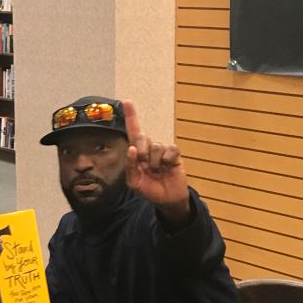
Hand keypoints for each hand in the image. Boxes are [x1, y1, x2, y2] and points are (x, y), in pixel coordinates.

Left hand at [123, 100, 189, 214]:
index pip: (133, 132)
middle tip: (145, 166)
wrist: (167, 200)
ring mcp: (162, 150)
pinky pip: (169, 150)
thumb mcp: (134, 182)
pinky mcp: (174, 154)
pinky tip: (168, 168)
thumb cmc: (149, 189)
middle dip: (141, 153)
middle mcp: (149, 148)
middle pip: (141, 137)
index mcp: (137, 153)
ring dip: (155, 163)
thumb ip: (129, 166)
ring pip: (155, 147)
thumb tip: (131, 149)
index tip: (127, 102)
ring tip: (158, 172)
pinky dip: (167, 161)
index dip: (131, 117)